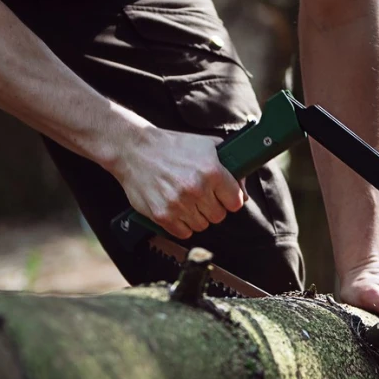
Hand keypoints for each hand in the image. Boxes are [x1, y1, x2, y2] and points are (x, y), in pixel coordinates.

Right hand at [116, 127, 245, 238]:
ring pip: (202, 225)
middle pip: (219, 216)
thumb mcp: (207, 145)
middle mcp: (196, 189)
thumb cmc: (172, 146)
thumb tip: (243, 193)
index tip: (223, 196)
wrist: (135, 150)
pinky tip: (176, 209)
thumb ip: (231, 166)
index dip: (230, 199)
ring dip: (197, 216)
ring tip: (186, 200)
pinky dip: (182, 224)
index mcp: (211, 171)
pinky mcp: (162, 215)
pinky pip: (183, 233)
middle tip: (201, 196)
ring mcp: (178, 204)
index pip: (235, 202)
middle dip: (213, 207)